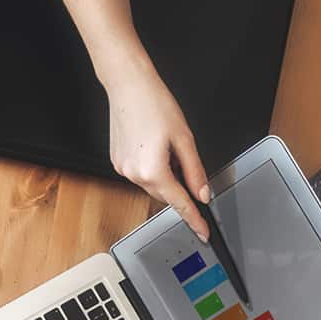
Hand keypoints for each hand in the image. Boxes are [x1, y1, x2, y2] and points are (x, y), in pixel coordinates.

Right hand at [103, 62, 210, 241]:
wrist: (128, 86)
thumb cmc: (155, 105)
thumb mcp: (185, 139)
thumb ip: (195, 171)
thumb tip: (202, 193)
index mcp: (153, 170)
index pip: (180, 203)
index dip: (194, 220)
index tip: (203, 233)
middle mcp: (133, 174)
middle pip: (165, 194)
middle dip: (180, 187)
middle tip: (186, 163)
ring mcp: (122, 169)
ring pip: (153, 184)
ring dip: (165, 175)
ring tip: (167, 146)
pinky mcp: (117, 161)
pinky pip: (140, 174)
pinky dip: (152, 168)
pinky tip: (154, 146)